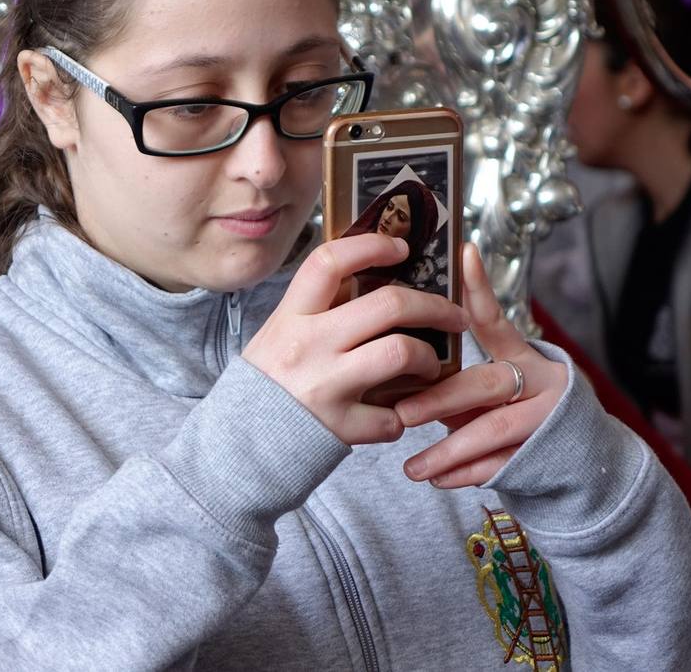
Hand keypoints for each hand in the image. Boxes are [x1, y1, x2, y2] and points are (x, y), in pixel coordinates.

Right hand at [243, 233, 470, 446]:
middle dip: (435, 306)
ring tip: (430, 366)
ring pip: (401, 353)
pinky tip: (395, 415)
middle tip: (453, 315)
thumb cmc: (267, 383)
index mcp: (292, 316)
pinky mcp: (339, 428)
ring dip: (427, 359)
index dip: (372, 246)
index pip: (331, 261)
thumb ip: (318, 308)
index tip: (401, 248)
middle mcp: (308, 345)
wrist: (237, 445)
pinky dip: (401, 417)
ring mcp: (325, 386)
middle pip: (389, 305)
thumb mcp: (281, 332)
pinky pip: (392, 417)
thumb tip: (371, 276)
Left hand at [394, 244, 568, 487]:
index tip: (463, 255)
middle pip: (487, 384)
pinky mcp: (543, 455)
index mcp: (524, 356)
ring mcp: (545, 420)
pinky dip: (465, 474)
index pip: (497, 320)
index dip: (480, 289)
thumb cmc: (517, 412)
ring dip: (448, 450)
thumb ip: (460, 379)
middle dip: (442, 399)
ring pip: (493, 430)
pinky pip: (500, 466)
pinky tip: (436, 479)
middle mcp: (539, 382)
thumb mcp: (496, 387)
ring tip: (411, 466)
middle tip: (403, 411)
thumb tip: (400, 371)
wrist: (578, 457)